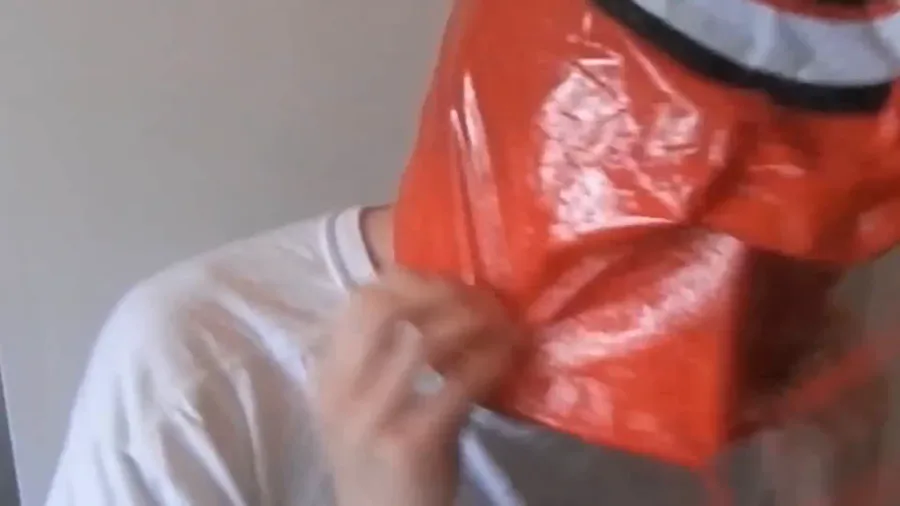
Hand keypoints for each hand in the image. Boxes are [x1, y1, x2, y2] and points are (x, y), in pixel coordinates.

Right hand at [315, 269, 521, 505]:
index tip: (450, 285)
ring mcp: (371, 417)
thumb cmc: (383, 464)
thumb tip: (446, 303)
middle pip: (385, 308)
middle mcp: (340, 390)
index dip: (411, 281)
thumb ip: (390, 359)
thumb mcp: (368, 406)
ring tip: (501, 323)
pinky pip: (458, 383)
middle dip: (440, 293)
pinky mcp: (409, 443)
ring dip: (473, 322)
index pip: (361, 301)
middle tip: (480, 300)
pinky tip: (508, 356)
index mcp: (329, 376)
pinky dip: (490, 360)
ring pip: (424, 339)